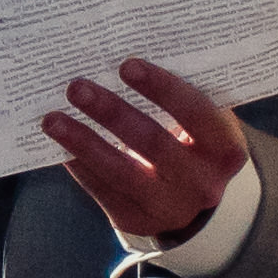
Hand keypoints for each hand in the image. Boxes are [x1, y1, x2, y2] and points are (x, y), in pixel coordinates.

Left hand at [48, 57, 249, 246]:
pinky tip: (59, 145)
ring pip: (121, 172)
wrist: (195, 198)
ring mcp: (170, 207)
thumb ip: (181, 98)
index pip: (196, 114)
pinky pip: (102, 190)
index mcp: (225, 149)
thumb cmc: (194, 143)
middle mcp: (202, 183)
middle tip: (77, 87)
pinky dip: (79, 164)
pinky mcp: (136, 220)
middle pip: (153, 142)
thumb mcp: (204, 125)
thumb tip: (123, 57)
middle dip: (111, 112)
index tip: (127, 65)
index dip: (162, 88)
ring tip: (52, 119)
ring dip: (83, 141)